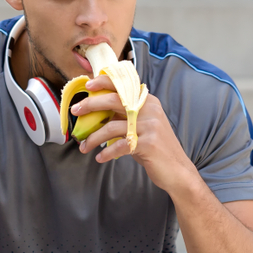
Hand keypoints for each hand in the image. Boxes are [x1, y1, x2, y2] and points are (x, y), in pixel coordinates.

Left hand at [71, 75, 199, 195]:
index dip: (104, 82)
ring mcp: (150, 126)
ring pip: (112, 127)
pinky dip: (107, 153)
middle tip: (75, 111)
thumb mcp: (143, 127)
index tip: (88, 85)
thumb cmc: (156, 149)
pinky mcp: (148, 143)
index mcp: (148, 102)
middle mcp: (149, 110)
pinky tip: (100, 157)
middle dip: (90, 104)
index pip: (123, 86)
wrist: (178, 171)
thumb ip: (126, 117)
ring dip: (94, 138)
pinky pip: (119, 146)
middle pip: (114, 101)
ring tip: (84, 147)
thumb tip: (99, 113)